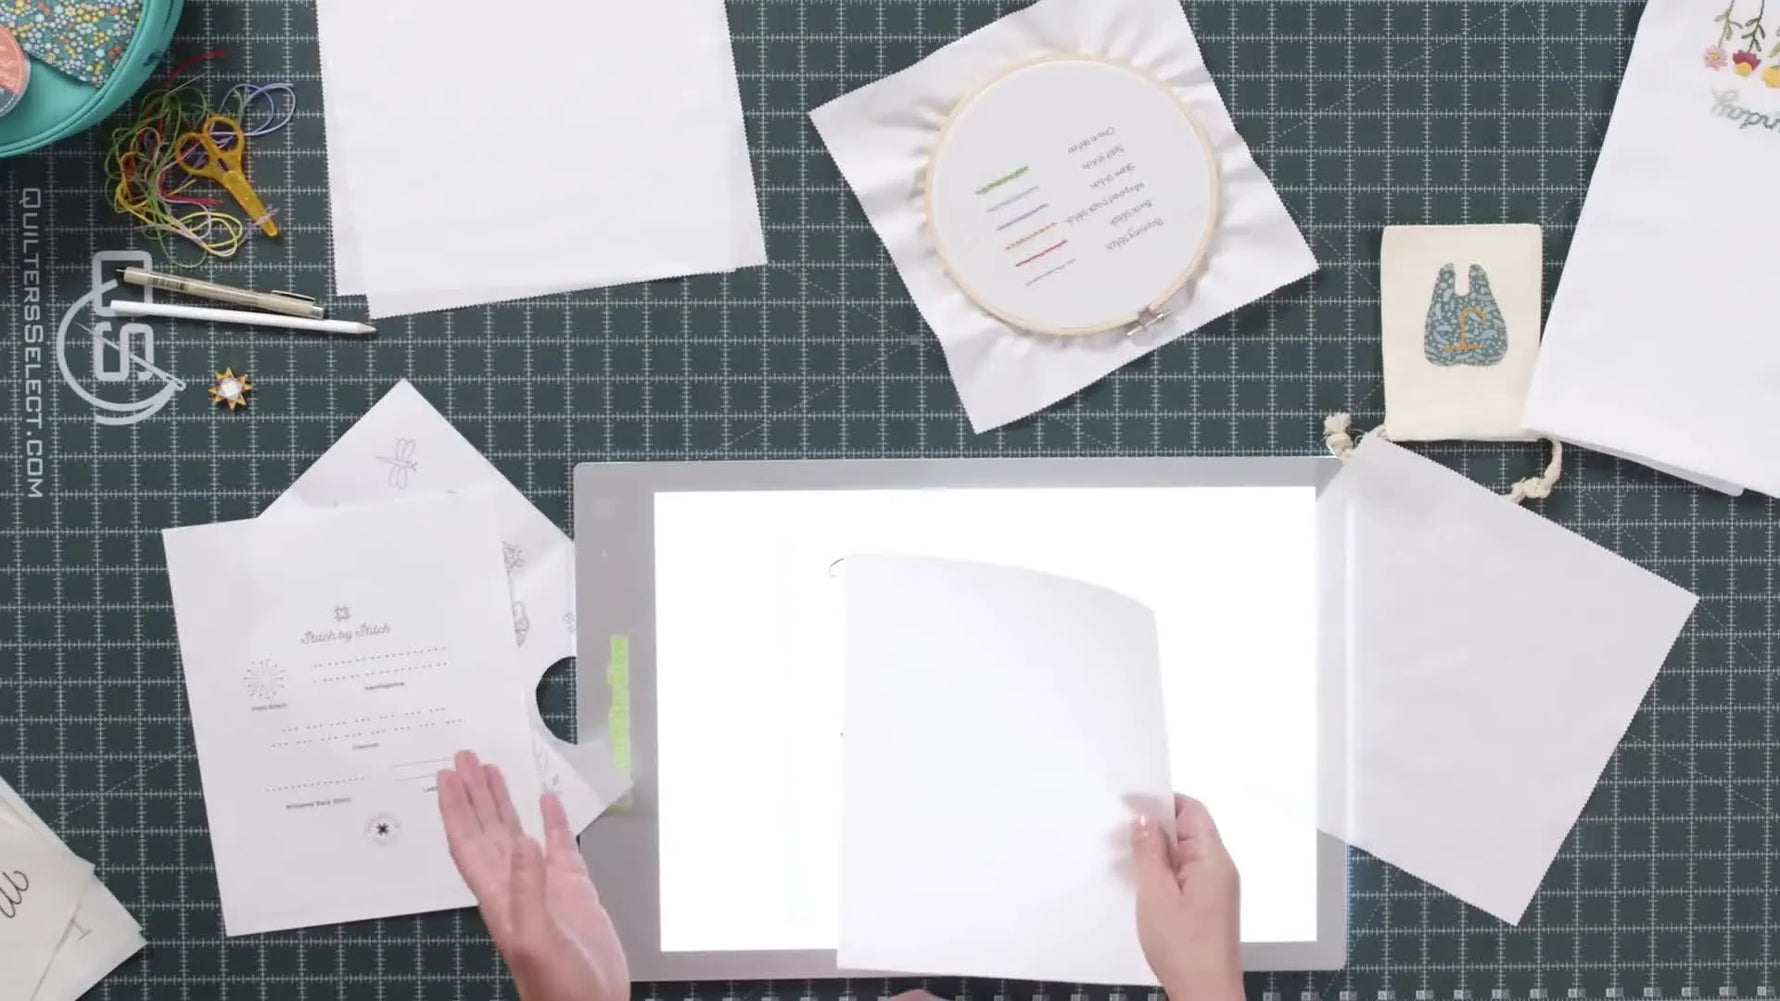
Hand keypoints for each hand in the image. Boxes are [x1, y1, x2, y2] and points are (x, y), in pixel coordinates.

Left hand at [438, 751, 628, 1000]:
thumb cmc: (558, 989)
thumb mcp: (536, 940)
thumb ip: (527, 891)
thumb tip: (523, 842)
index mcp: (498, 897)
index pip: (468, 843)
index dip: (455, 810)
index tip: (447, 777)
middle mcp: (516, 886)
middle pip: (486, 830)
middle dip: (473, 794)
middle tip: (465, 759)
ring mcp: (545, 886)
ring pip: (517, 833)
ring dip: (503, 802)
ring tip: (493, 770)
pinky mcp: (574, 891)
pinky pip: (558, 846)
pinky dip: (552, 820)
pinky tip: (549, 800)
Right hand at [1130, 795, 1241, 1000]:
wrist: (1206, 994)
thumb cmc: (1183, 946)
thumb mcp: (1156, 895)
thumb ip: (1149, 852)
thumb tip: (1144, 818)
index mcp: (1213, 859)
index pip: (1192, 810)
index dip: (1161, 800)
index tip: (1129, 800)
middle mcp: (1219, 869)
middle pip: (1189, 829)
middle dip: (1155, 823)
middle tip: (1118, 828)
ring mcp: (1215, 888)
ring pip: (1184, 853)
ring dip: (1157, 848)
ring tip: (1123, 853)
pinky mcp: (1208, 905)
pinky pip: (1185, 873)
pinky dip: (1163, 868)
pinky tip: (1140, 878)